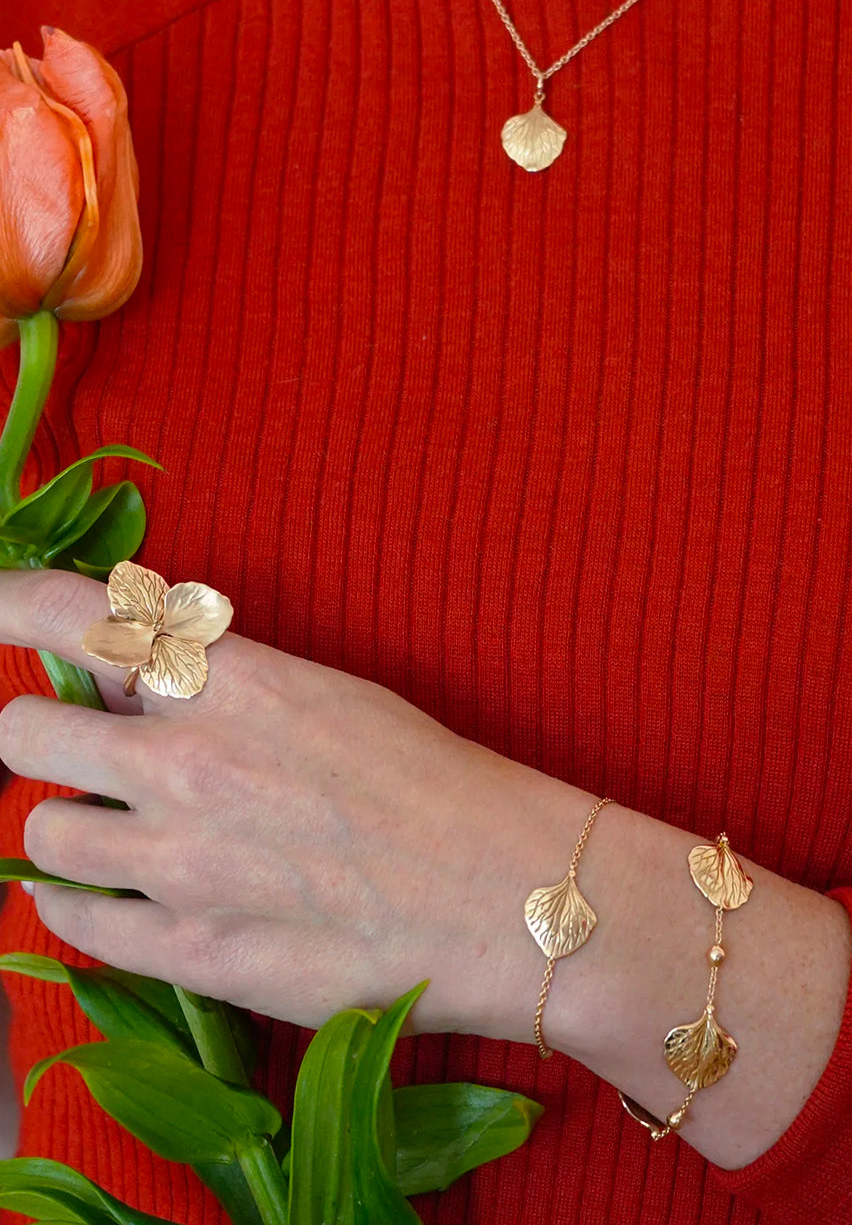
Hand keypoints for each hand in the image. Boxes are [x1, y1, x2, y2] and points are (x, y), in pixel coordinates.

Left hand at [0, 568, 568, 1037]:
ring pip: (39, 833)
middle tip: (79, 749)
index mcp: (232, 683)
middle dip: (38, 733)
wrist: (505, 898)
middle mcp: (188, 764)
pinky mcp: (191, 953)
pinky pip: (70, 922)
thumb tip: (130, 676)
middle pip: (21, 732)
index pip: (77, 617)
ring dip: (66, 825)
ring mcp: (182, 865)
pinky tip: (108, 896)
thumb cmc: (431, 785)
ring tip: (116, 831)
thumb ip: (222, 683)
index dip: (8, 602)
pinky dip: (74, 902)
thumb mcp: (328, 696)